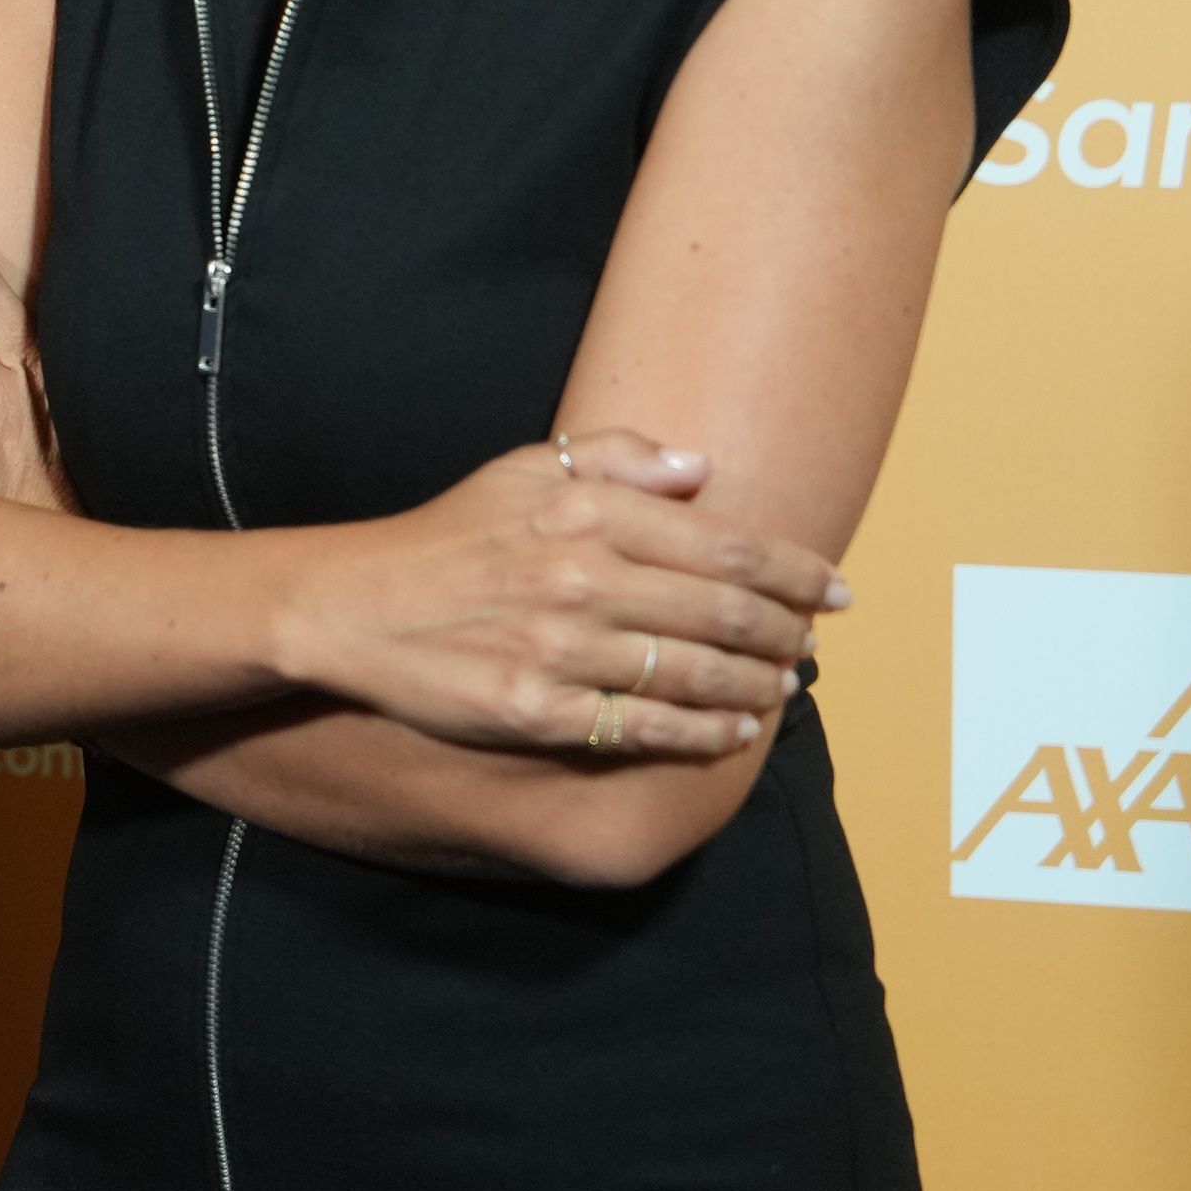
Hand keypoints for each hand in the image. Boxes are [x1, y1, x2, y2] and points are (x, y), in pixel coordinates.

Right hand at [297, 431, 843, 761]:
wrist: (355, 607)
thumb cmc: (447, 536)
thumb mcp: (523, 469)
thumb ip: (615, 459)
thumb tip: (702, 470)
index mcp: (587, 515)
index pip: (726, 544)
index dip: (795, 570)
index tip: (834, 588)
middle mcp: (584, 580)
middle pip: (726, 612)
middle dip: (788, 631)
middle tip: (812, 640)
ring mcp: (564, 650)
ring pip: (698, 674)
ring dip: (759, 684)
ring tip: (784, 685)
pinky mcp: (542, 710)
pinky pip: (649, 727)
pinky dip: (705, 732)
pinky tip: (733, 729)